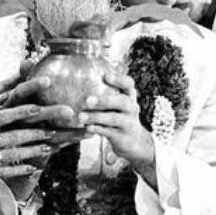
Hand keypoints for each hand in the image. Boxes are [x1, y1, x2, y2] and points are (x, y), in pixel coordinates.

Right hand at [0, 76, 79, 191]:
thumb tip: (5, 92)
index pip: (5, 105)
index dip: (26, 97)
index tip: (46, 88)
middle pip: (17, 126)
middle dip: (42, 123)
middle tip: (64, 118)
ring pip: (15, 148)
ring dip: (36, 146)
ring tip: (54, 143)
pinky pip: (6, 169)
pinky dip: (21, 168)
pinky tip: (36, 167)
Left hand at [79, 69, 156, 187]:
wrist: (134, 141)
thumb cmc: (120, 116)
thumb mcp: (119, 103)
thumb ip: (109, 91)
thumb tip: (88, 73)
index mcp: (129, 96)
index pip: (129, 84)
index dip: (119, 79)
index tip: (105, 76)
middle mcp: (132, 108)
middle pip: (122, 102)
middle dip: (104, 100)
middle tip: (87, 100)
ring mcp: (128, 123)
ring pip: (114, 118)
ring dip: (96, 117)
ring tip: (80, 116)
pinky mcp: (123, 137)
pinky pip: (110, 132)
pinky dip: (98, 129)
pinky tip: (87, 127)